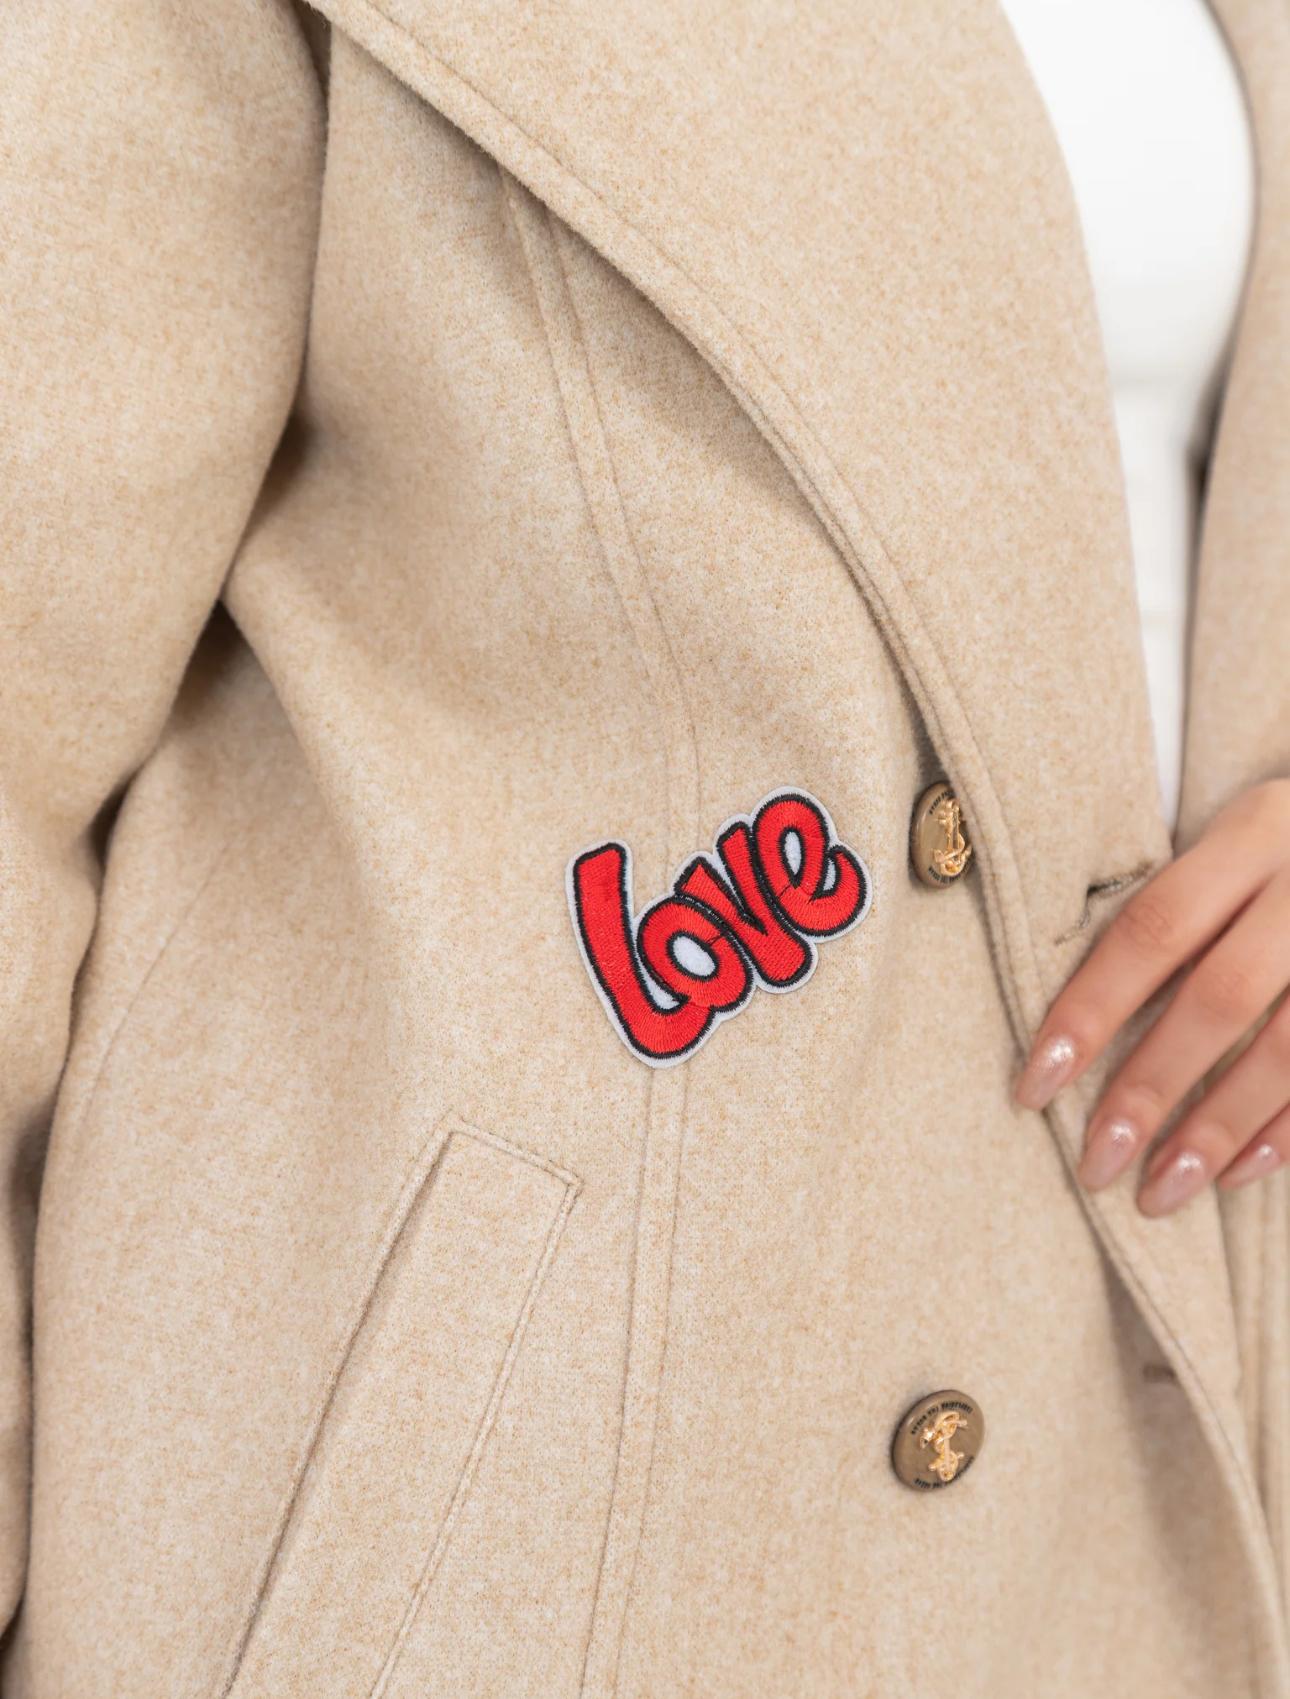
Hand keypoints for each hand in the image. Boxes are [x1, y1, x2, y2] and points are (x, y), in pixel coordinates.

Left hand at [1012, 779, 1289, 1215]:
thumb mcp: (1240, 840)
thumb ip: (1174, 909)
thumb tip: (1067, 1025)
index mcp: (1256, 831)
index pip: (1153, 927)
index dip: (1089, 1010)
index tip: (1034, 1087)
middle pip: (1219, 996)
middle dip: (1149, 1088)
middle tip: (1096, 1162)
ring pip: (1286, 1048)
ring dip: (1215, 1130)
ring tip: (1159, 1192)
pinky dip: (1283, 1132)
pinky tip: (1234, 1174)